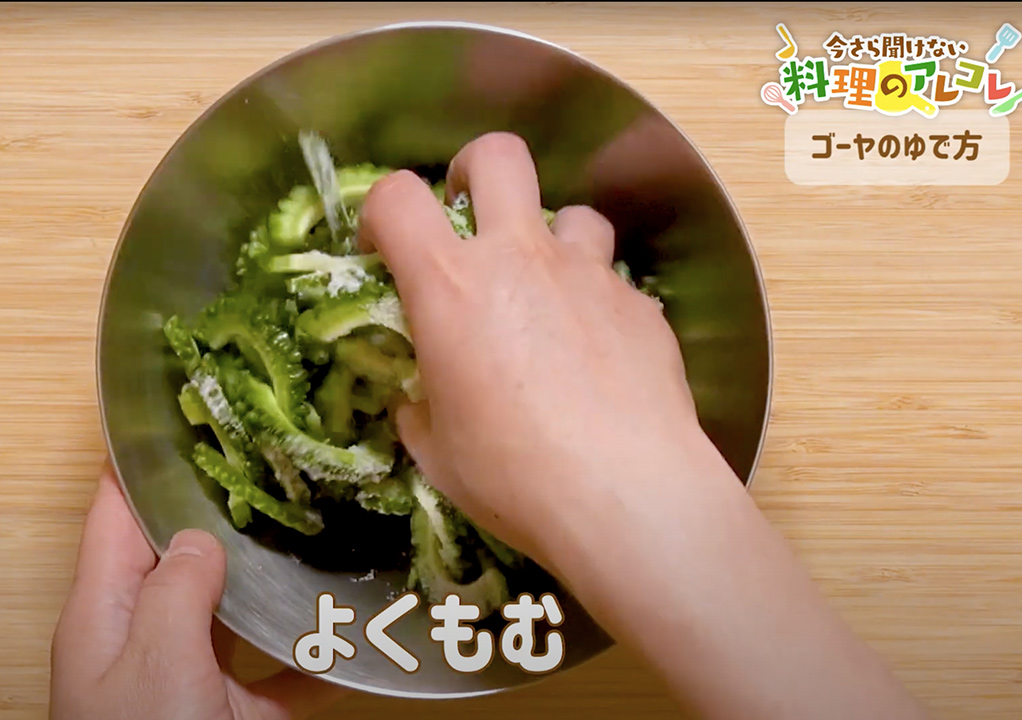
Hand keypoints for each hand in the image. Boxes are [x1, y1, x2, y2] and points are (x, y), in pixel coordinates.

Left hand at [50, 463, 345, 719]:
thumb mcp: (156, 660)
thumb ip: (176, 589)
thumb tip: (199, 536)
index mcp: (104, 613)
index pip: (114, 514)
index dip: (138, 460)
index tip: (180, 412)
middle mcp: (140, 639)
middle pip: (178, 555)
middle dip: (224, 510)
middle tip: (275, 460)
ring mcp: (183, 678)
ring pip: (230, 609)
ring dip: (272, 578)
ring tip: (320, 532)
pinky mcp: (224, 714)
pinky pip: (272, 671)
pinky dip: (309, 655)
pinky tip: (349, 636)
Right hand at [359, 132, 928, 719]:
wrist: (626, 495)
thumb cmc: (512, 476)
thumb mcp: (437, 451)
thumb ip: (420, 406)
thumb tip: (419, 400)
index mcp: (450, 286)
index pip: (396, 196)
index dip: (380, 210)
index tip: (382, 246)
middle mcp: (520, 258)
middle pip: (499, 156)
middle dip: (475, 170)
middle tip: (470, 214)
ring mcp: (589, 274)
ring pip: (572, 213)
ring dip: (552, 240)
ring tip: (548, 292)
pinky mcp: (641, 305)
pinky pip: (613, 280)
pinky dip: (596, 302)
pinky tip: (599, 355)